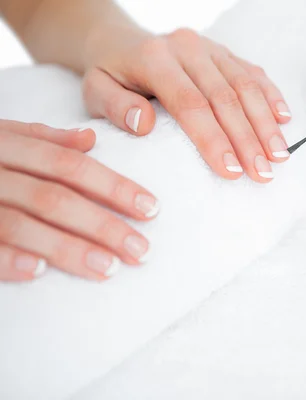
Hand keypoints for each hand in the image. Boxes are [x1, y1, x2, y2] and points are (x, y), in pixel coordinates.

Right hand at [0, 120, 158, 281]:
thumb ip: (40, 139)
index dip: (113, 186)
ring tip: (109, 269)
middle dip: (103, 225)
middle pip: (54, 197)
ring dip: (68, 247)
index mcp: (4, 144)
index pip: (70, 166)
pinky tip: (38, 272)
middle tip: (141, 251)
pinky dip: (7, 258)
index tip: (152, 209)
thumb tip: (91, 140)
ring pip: (22, 222)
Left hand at [82, 26, 291, 182]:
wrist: (121, 42)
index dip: (213, 139)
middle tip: (263, 173)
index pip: (190, 104)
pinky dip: (271, 96)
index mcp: (155, 58)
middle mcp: (187, 48)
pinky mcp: (224, 51)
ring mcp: (210, 48)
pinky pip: (253, 72)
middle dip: (247, 139)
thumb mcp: (95, 90)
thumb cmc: (111, 74)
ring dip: (266, 123)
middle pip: (225, 97)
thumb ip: (116, 107)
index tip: (230, 171)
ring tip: (279, 155)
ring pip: (245, 85)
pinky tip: (284, 119)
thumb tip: (146, 125)